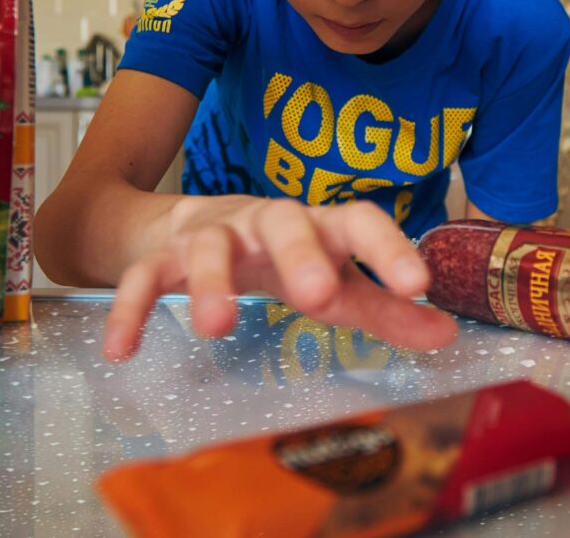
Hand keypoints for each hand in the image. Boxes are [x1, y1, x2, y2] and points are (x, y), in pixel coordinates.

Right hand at [101, 198, 457, 360]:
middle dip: (299, 254)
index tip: (418, 284)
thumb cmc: (275, 257)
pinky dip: (131, 307)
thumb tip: (447, 332)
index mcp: (316, 227)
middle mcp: (265, 222)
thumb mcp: (330, 279)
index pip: (356, 221)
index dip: (387, 247)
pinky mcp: (162, 255)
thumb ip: (382, 306)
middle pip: (283, 220)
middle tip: (317, 298)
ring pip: (209, 245)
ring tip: (213, 329)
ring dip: (210, 282)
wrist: (184, 225)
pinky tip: (123, 349)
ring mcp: (211, 234)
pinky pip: (145, 276)